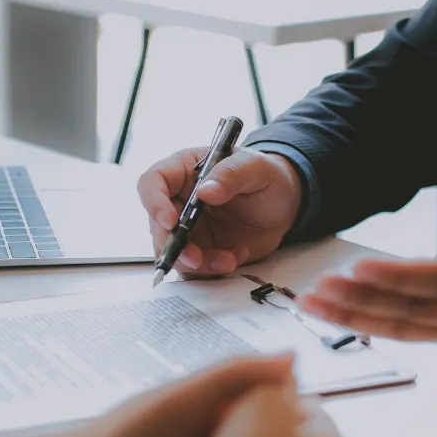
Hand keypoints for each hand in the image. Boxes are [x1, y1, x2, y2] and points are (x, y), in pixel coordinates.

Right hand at [138, 147, 302, 276]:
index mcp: (184, 171)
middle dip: (174, 245)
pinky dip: (213, 269)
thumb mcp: (255, 167)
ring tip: (228, 260)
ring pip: (175, 252)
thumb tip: (205, 191)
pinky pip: (195, 268)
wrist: (283, 204)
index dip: (155, 202)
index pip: (153, 182)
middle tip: (195, 258)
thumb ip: (231, 174)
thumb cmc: (265, 176)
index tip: (170, 221)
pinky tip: (236, 257)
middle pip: (158, 225)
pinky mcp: (201, 250)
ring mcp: (189, 229)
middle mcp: (179, 201)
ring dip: (197, 263)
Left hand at [300, 133, 436, 341]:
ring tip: (311, 301)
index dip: (402, 277)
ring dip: (352, 316)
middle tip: (320, 285)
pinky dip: (363, 325)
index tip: (361, 268)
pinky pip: (399, 333)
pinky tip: (330, 313)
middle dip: (363, 300)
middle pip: (413, 308)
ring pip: (400, 327)